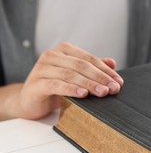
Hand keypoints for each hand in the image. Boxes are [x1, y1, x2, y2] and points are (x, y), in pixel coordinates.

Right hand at [7, 42, 123, 119]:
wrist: (30, 102)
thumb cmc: (55, 87)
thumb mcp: (76, 77)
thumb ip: (92, 68)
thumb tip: (112, 62)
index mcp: (63, 50)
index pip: (89, 59)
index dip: (105, 70)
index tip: (119, 82)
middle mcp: (51, 56)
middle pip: (81, 66)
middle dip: (100, 78)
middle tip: (114, 88)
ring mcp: (41, 68)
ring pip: (70, 74)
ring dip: (89, 84)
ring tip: (103, 93)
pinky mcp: (35, 84)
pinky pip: (56, 84)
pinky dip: (71, 89)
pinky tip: (83, 94)